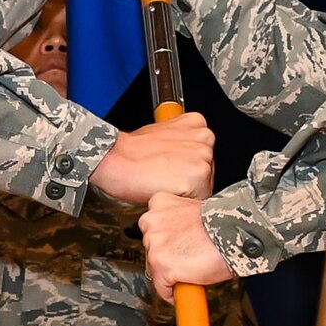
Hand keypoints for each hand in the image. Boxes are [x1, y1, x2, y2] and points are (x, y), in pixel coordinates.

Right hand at [88, 111, 214, 202]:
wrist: (116, 160)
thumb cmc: (133, 152)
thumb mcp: (164, 135)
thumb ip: (183, 143)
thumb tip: (188, 158)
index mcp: (197, 123)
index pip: (205, 157)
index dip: (187, 168)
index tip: (173, 169)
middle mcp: (205, 137)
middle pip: (209, 172)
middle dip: (190, 180)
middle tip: (166, 175)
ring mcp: (203, 156)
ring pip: (205, 187)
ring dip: (187, 192)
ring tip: (165, 181)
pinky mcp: (198, 175)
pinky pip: (198, 200)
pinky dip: (183, 201)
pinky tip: (167, 189)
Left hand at [140, 192, 236, 297]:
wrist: (233, 233)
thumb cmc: (222, 224)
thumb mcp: (193, 210)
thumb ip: (178, 222)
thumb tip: (178, 238)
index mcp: (160, 204)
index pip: (152, 227)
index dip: (167, 240)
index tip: (176, 245)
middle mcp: (152, 222)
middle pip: (151, 248)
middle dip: (167, 256)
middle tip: (187, 257)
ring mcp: (154, 244)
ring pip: (155, 268)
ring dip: (170, 272)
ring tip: (190, 269)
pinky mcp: (161, 265)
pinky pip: (162, 288)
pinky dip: (173, 292)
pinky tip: (188, 284)